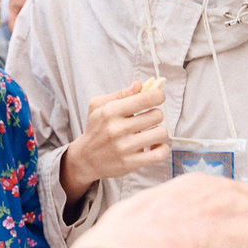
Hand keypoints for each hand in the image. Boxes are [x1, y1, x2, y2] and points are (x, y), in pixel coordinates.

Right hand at [61, 78, 168, 197]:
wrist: (85, 159)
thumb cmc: (95, 129)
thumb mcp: (98, 106)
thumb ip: (121, 94)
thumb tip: (139, 85)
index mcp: (111, 111)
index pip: (145, 98)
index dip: (158, 95)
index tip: (158, 97)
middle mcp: (117, 129)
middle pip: (157, 115)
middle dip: (156, 115)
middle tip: (148, 118)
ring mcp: (124, 147)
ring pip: (160, 134)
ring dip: (159, 132)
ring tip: (150, 132)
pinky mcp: (131, 163)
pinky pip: (159, 154)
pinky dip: (162, 149)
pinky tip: (155, 145)